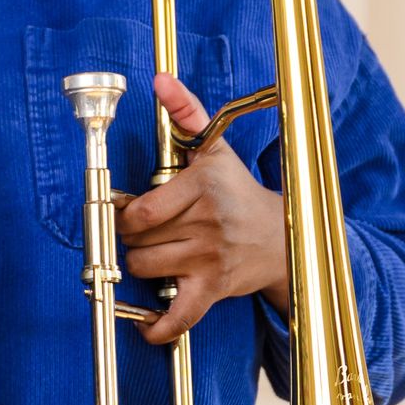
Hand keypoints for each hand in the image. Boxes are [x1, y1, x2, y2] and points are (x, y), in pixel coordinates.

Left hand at [116, 73, 289, 345]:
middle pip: (139, 241)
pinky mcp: (215, 290)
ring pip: (147, 270)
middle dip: (130, 237)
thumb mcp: (213, 147)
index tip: (125, 210)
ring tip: (151, 253)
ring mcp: (211, 260)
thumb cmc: (237, 189)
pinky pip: (180, 316)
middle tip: (140, 231)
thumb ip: (184, 111)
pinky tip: (144, 324)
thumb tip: (160, 78)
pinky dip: (159, 326)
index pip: (141, 211)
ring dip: (139, 266)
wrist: (281, 236)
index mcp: (201, 188)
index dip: (123, 215)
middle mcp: (207, 225)